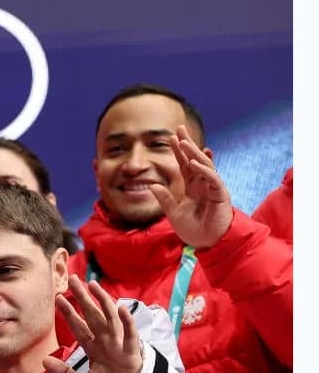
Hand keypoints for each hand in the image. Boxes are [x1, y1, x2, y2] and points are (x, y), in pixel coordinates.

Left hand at [43, 276, 142, 372]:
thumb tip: (45, 360)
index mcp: (94, 349)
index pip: (79, 327)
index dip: (69, 312)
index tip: (58, 298)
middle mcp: (107, 343)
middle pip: (93, 316)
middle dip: (84, 298)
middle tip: (73, 279)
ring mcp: (120, 346)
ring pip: (111, 319)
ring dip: (103, 302)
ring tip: (93, 285)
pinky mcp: (133, 354)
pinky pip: (130, 336)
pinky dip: (127, 322)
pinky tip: (120, 308)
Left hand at [149, 125, 231, 248]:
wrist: (209, 244)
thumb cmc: (194, 230)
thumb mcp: (173, 213)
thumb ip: (164, 199)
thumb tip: (151, 186)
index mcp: (192, 187)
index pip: (184, 165)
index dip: (178, 152)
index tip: (170, 138)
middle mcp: (203, 184)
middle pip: (195, 159)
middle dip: (187, 144)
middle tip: (179, 128)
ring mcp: (213, 187)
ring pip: (204, 165)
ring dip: (193, 153)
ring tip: (183, 142)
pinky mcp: (220, 194)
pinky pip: (212, 178)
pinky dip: (203, 169)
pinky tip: (193, 162)